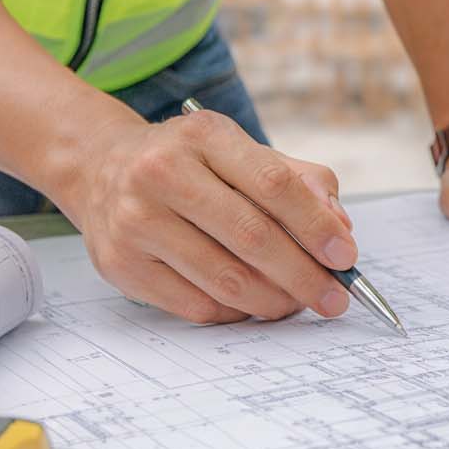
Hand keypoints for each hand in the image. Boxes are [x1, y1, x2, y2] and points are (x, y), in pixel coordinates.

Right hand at [54, 109, 358, 324]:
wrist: (102, 168)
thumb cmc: (192, 164)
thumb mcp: (243, 151)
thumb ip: (300, 182)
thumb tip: (340, 229)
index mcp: (204, 136)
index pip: (273, 184)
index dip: (316, 226)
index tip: (345, 257)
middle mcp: (162, 173)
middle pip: (252, 237)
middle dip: (303, 275)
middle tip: (333, 298)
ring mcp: (136, 221)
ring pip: (225, 279)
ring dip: (273, 301)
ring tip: (297, 303)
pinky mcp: (122, 265)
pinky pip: (196, 305)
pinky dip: (236, 312)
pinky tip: (253, 305)